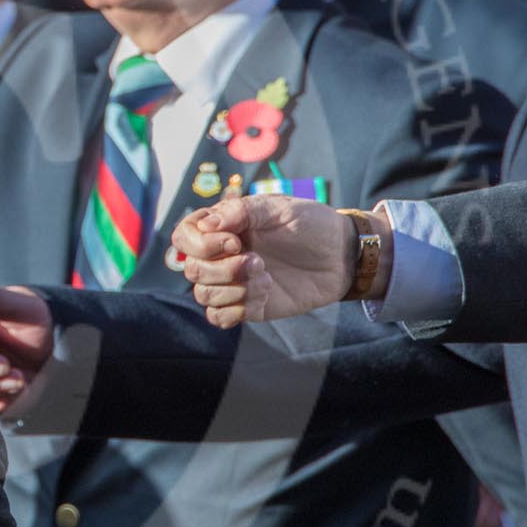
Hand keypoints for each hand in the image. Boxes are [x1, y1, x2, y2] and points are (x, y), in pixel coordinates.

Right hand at [172, 196, 369, 327]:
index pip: (183, 237)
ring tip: (265, 276)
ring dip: (233, 288)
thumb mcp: (280, 208)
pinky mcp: (248, 306)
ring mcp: (233, 283)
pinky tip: (264, 295)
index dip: (200, 244)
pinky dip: (237, 309)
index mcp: (223, 227)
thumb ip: (241, 211)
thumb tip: (206, 224)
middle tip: (257, 260)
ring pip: (203, 295)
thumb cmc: (311, 225)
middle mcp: (222, 255)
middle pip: (192, 270)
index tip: (234, 240)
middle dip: (222, 268)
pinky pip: (220, 318)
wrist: (342, 256)